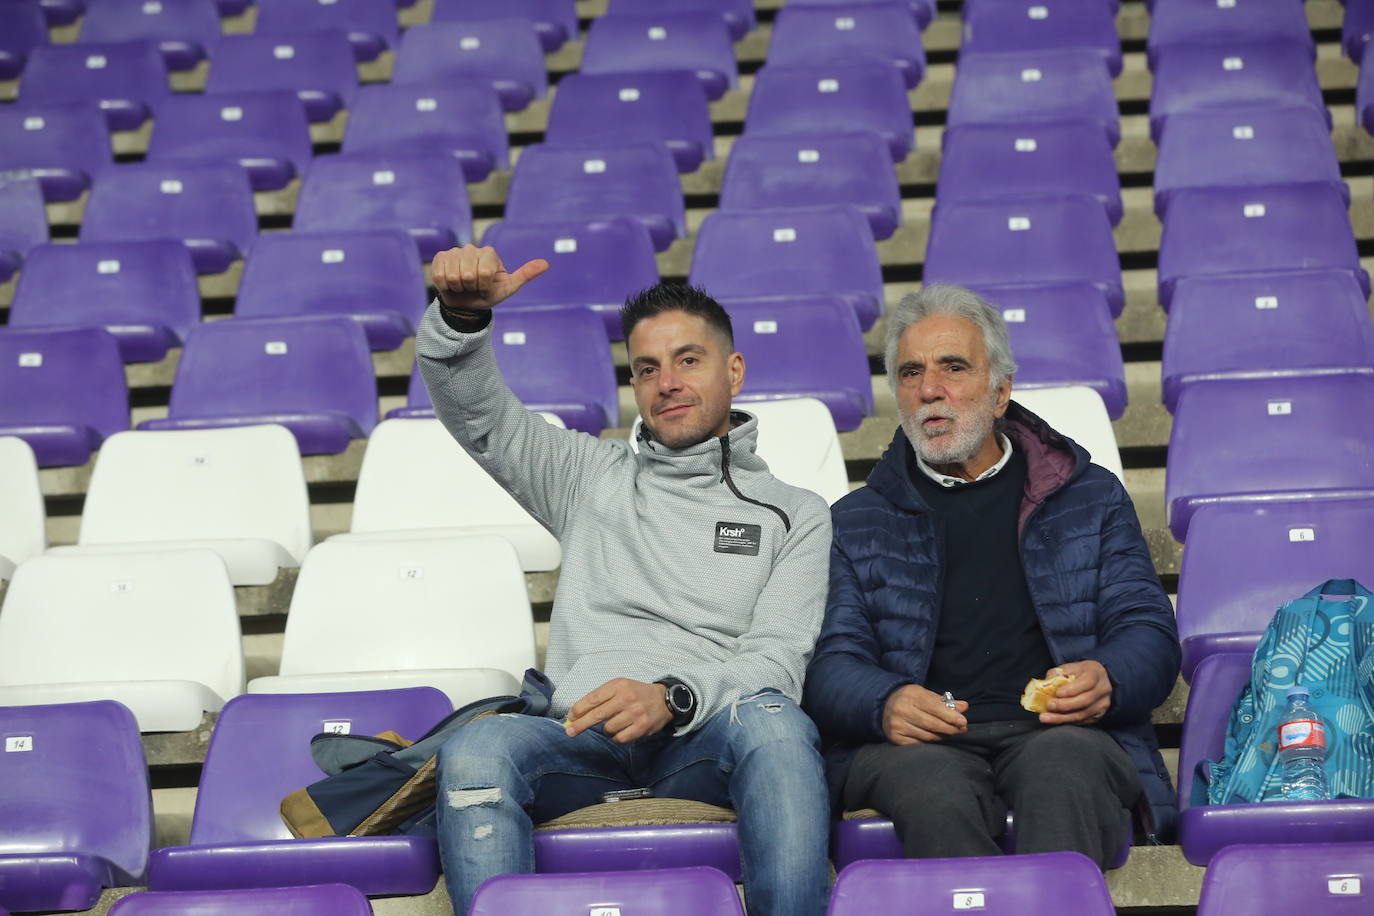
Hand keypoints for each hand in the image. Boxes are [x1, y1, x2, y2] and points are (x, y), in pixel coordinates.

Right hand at [431, 245, 547, 312]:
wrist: (467, 304)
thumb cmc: (489, 294)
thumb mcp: (509, 288)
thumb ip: (525, 275)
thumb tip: (546, 263)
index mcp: (490, 253)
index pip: (484, 273)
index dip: (484, 286)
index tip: (486, 287)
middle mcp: (472, 248)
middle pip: (468, 275)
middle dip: (471, 288)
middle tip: (473, 288)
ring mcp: (455, 251)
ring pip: (453, 276)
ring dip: (458, 288)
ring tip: (463, 286)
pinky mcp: (440, 257)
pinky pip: (440, 275)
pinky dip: (445, 286)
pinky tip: (451, 284)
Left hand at [564, 678, 672, 743]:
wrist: (664, 699)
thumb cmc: (636, 693)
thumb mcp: (619, 687)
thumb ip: (600, 698)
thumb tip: (576, 714)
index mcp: (618, 685)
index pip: (593, 698)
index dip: (578, 709)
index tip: (570, 717)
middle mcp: (626, 698)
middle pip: (597, 715)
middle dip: (580, 724)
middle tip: (570, 731)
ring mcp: (635, 713)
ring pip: (608, 728)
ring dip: (606, 729)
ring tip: (613, 724)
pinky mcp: (641, 727)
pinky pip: (620, 738)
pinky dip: (616, 737)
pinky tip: (620, 731)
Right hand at [882, 684, 969, 745]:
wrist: (884, 705)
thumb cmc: (911, 700)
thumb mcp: (926, 695)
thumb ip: (945, 702)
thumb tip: (964, 707)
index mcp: (911, 694)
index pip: (935, 707)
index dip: (951, 716)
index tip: (963, 722)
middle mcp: (902, 709)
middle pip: (932, 724)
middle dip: (950, 728)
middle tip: (961, 730)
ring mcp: (897, 724)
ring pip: (927, 736)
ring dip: (942, 737)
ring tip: (950, 734)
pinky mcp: (895, 737)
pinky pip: (918, 744)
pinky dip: (930, 743)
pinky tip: (936, 739)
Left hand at [1038, 660, 1111, 725]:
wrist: (1093, 679)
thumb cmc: (1077, 673)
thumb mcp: (1067, 668)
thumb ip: (1057, 674)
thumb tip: (1046, 685)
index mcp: (1095, 672)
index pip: (1087, 682)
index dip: (1072, 689)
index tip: (1057, 693)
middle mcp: (1103, 688)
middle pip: (1085, 700)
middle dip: (1065, 705)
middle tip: (1049, 706)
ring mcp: (1103, 703)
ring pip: (1083, 714)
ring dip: (1063, 717)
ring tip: (1047, 717)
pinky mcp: (1099, 715)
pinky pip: (1083, 721)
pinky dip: (1068, 721)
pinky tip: (1056, 720)